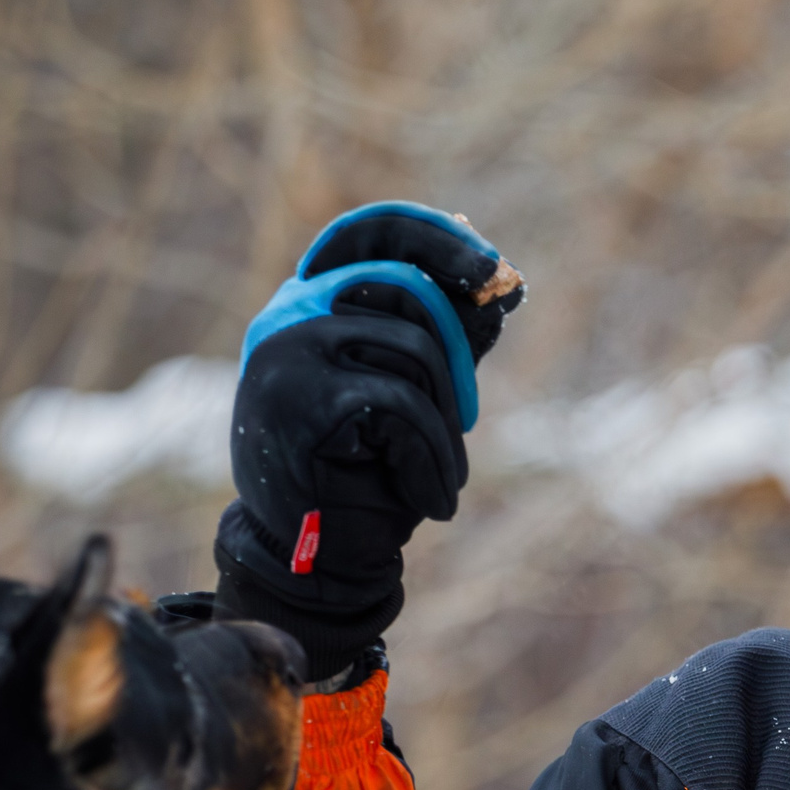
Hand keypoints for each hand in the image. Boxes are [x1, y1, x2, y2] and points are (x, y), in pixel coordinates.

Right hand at [215, 203, 524, 681]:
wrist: (318, 558)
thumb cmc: (368, 474)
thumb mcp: (414, 394)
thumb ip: (445, 338)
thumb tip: (502, 282)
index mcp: (308, 301)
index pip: (370, 231)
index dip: (438, 240)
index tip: (498, 272)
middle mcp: (288, 314)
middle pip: (408, 289)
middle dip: (456, 360)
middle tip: (461, 424)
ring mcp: (289, 352)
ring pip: (413, 350)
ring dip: (446, 425)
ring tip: (440, 476)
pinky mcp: (303, 399)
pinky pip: (403, 406)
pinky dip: (433, 458)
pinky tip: (433, 500)